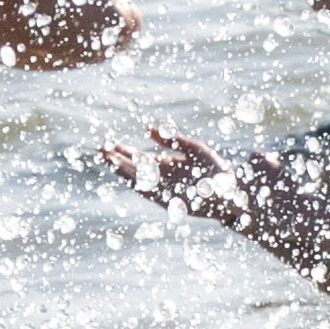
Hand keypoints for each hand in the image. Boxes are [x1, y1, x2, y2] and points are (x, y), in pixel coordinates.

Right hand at [102, 127, 241, 219]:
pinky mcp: (165, 200)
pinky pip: (146, 192)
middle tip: (100, 148)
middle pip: (132, 167)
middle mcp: (159, 177)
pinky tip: (123, 175)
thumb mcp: (192, 148)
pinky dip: (134, 183)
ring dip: (120, 170)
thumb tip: (148, 128)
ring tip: (107, 159)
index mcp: (164, 163)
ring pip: (135, 179)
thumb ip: (170, 139)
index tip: (109, 143)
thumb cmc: (214, 170)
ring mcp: (161, 188)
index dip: (123, 150)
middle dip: (116, 158)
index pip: (138, 156)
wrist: (229, 192)